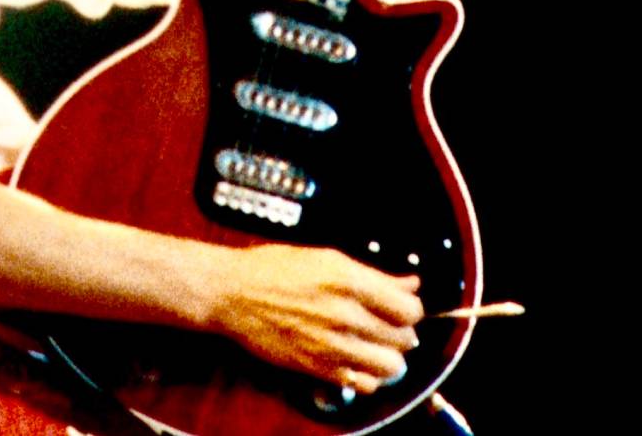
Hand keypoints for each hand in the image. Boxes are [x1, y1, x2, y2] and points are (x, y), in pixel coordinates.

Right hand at [205, 243, 422, 392]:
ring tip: (376, 347)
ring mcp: (330, 345)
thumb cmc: (271, 269)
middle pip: (404, 339)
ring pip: (390, 367)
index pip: (410, 309)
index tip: (402, 309)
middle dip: (401, 333)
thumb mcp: (326, 258)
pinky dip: (367, 376)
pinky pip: (363, 384)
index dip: (411, 310)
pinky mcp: (317, 367)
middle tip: (387, 326)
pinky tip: (356, 361)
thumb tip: (409, 284)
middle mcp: (343, 315)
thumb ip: (373, 275)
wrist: (231, 293)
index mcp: (348, 281)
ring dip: (389, 358)